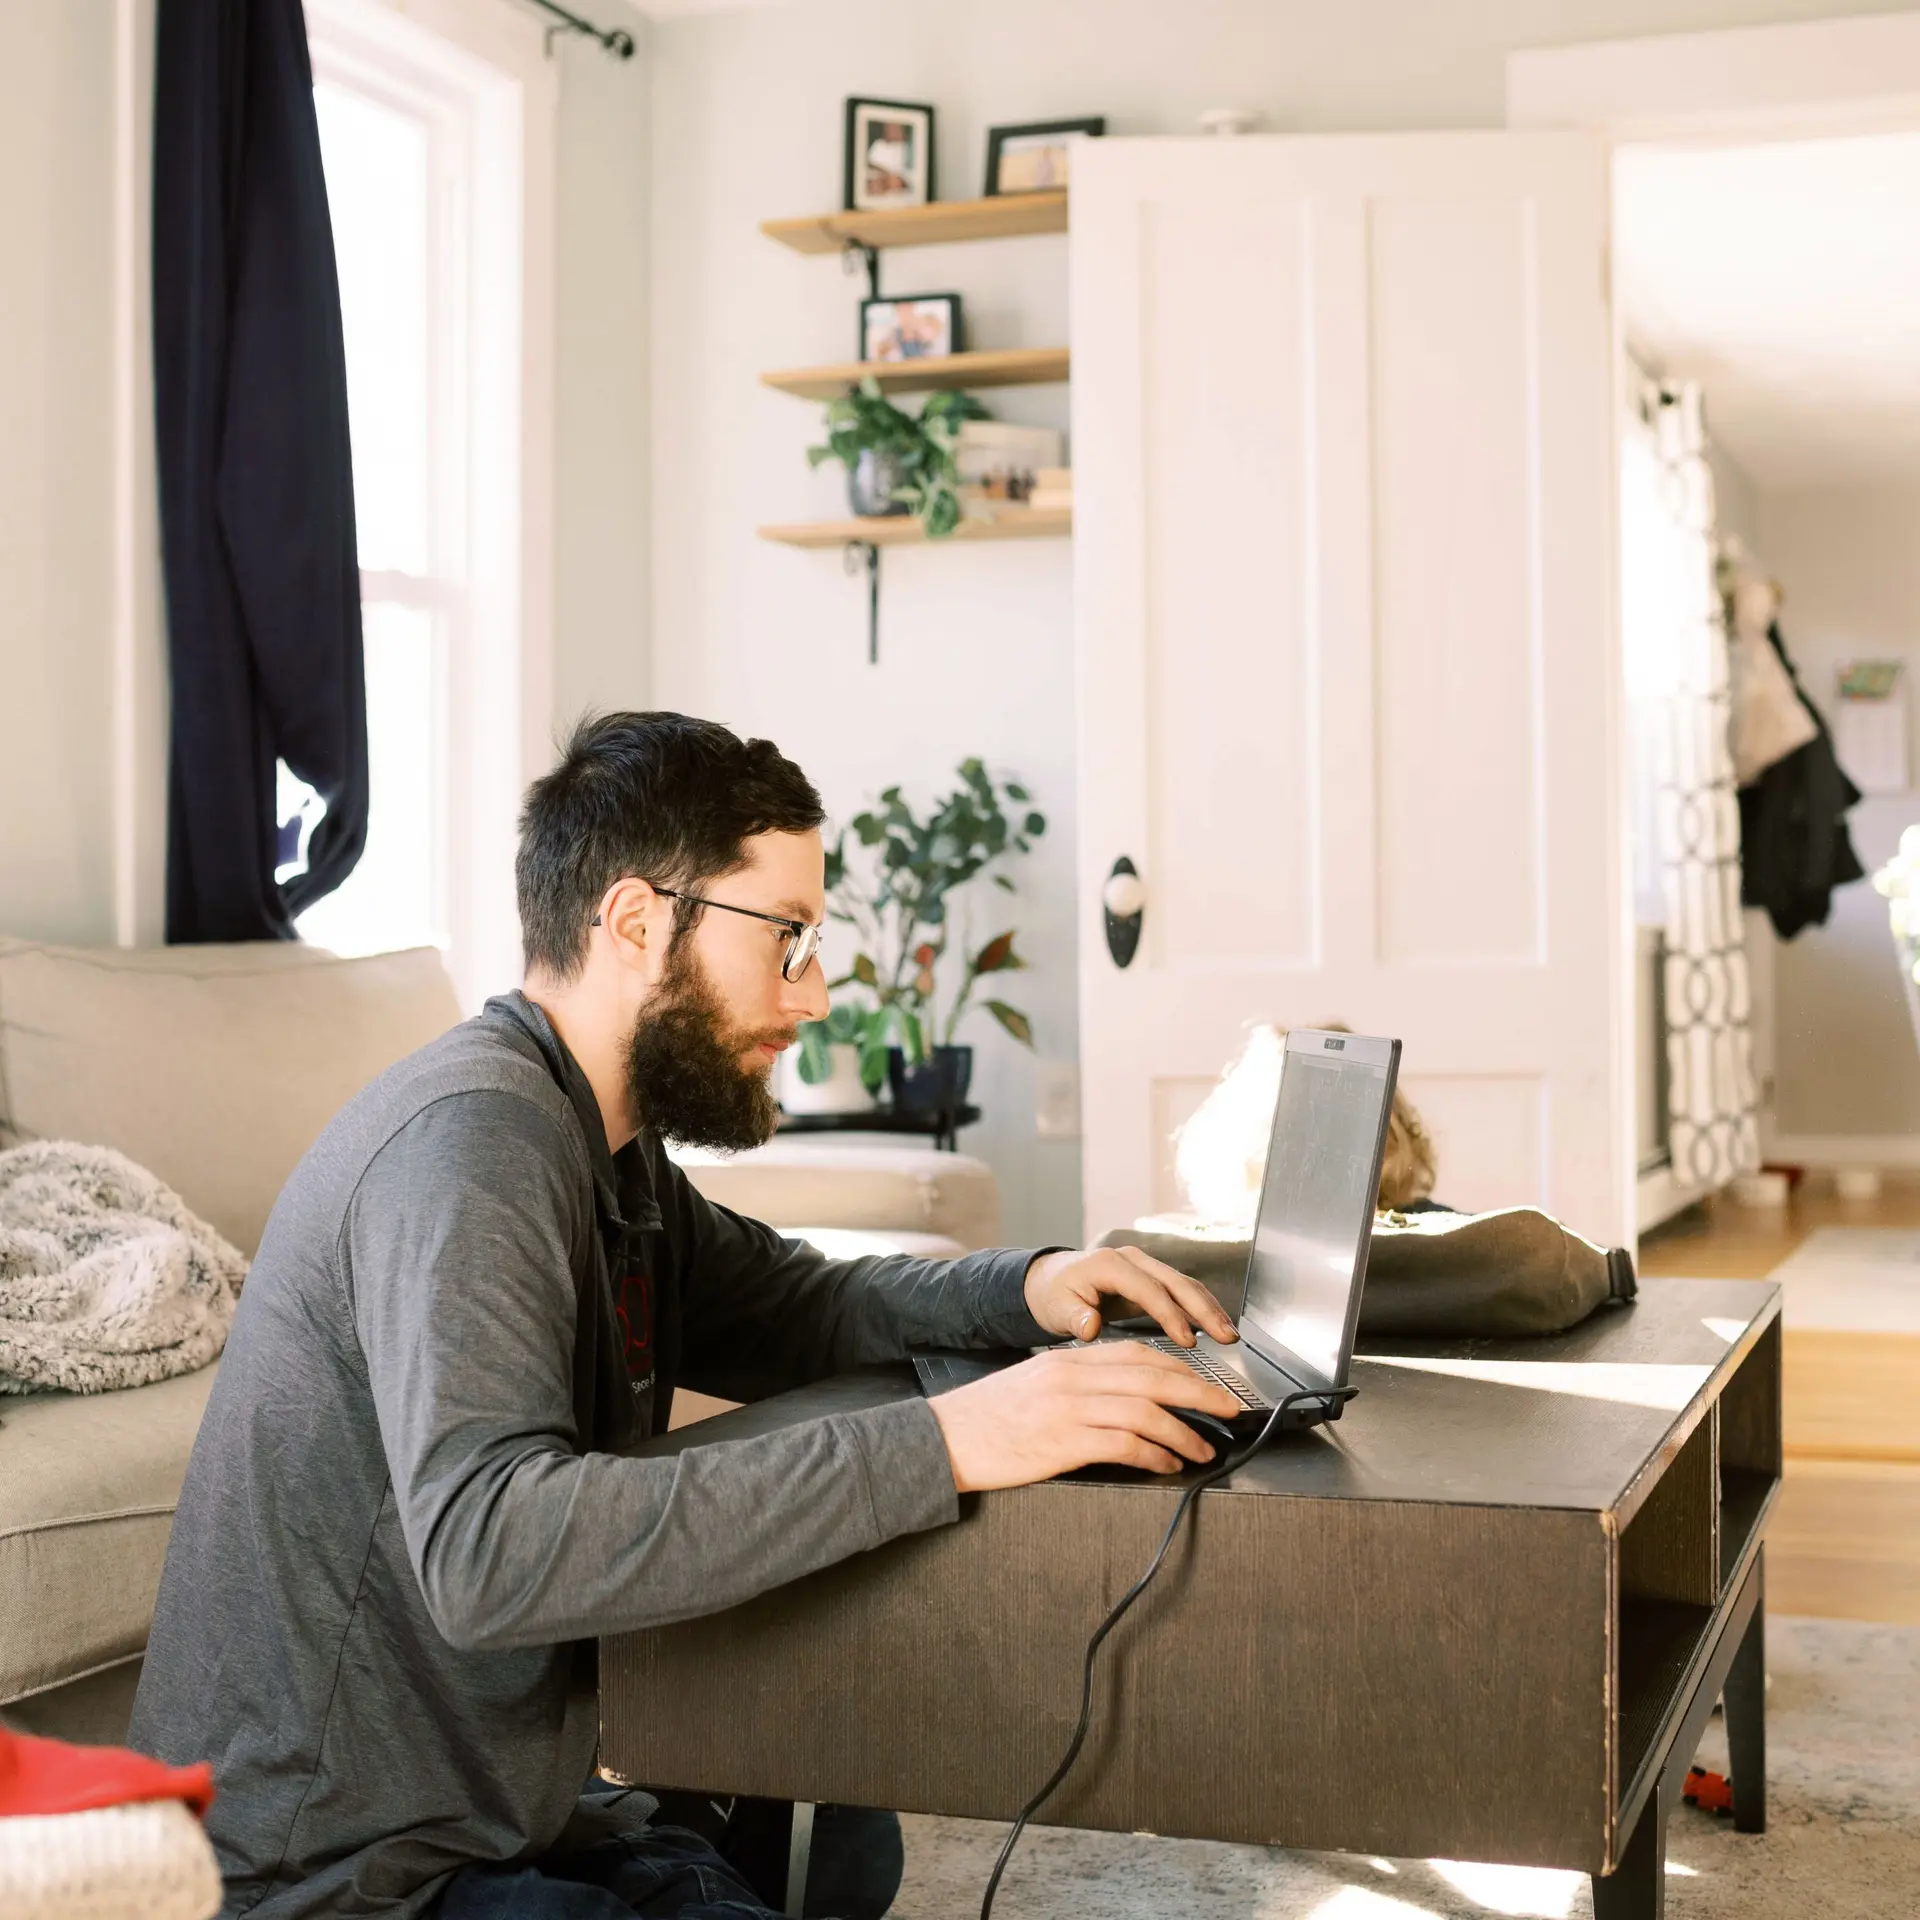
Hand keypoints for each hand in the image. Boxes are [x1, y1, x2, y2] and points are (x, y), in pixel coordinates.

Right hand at [927, 1343, 1246, 1489]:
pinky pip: (1125, 1444)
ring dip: (1185, 1432)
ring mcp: (1069, 1408)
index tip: (1206, 1385)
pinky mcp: (1064, 1442)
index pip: (1138, 1354)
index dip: (1180, 1368)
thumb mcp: (1035, 1384)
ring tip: (1203, 1449)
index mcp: (1068, 1359)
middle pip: (1153, 1376)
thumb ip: (1077, 1383)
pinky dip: (1156, 1454)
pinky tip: (1167, 1464)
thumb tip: (1124, 1398)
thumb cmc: (988, 1417)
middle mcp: (1073, 1376)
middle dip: (1200, 1394)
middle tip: (1229, 1411)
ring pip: (1147, 1411)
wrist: (944, 1438)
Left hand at [1024, 1245, 1237, 1346]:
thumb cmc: (1053, 1294)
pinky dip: (1201, 1308)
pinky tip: (1215, 1327)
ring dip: (1209, 1308)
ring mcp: (1144, 1267)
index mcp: (1110, 1264)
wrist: (1049, 1280)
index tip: (1187, 1340)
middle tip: (1226, 1336)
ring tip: (1229, 1335)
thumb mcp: (1056, 1307)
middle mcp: (1132, 1260)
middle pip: (1176, 1282)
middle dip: (1204, 1309)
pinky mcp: (1150, 1279)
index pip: (1148, 1289)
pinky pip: (1181, 1291)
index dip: (1170, 1314)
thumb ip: (1075, 1317)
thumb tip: (1090, 1327)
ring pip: (1185, 1285)